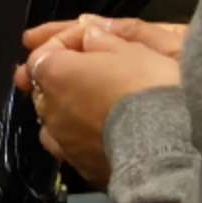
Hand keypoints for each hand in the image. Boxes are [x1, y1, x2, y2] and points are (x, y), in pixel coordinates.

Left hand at [17, 14, 187, 179]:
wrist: (160, 144)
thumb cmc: (144, 87)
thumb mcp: (129, 49)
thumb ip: (102, 40)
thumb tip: (90, 35)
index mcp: (54, 72)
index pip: (41, 54)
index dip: (62, 44)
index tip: (84, 41)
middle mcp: (49, 108)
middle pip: (44, 87)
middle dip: (60, 77)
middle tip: (88, 70)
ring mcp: (62, 141)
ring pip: (52, 120)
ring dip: (66, 109)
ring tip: (89, 104)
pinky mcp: (79, 167)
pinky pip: (68, 147)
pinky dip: (77, 137)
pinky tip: (95, 134)